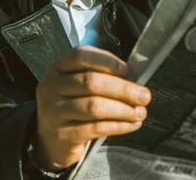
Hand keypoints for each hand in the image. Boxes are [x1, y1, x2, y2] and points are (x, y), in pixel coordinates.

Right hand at [33, 46, 151, 169]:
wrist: (51, 140)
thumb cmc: (73, 105)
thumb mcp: (78, 85)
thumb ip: (100, 76)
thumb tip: (134, 78)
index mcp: (57, 68)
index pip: (80, 56)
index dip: (107, 61)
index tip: (127, 70)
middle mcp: (51, 87)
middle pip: (91, 82)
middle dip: (123, 89)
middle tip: (144, 96)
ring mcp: (53, 112)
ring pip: (94, 107)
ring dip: (123, 109)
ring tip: (141, 112)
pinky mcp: (62, 135)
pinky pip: (96, 128)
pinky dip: (119, 126)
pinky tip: (132, 124)